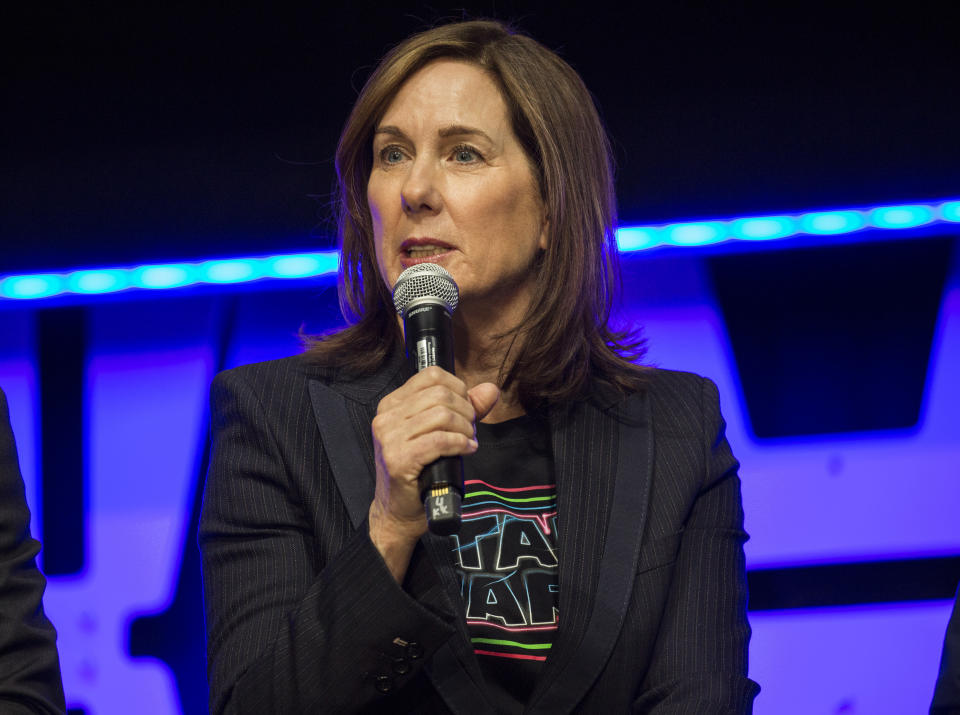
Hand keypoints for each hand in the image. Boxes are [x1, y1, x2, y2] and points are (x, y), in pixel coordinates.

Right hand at [368, 367, 498, 580]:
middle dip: (465, 411)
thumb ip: (464, 408)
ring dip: (464, 428)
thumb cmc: (419, 471)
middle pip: (440, 394)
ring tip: (467, 441)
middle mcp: (386, 417)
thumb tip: (490, 389)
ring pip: (442, 415)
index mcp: (391, 404)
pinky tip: (466, 450)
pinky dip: (460, 443)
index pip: (431, 375)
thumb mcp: (439, 432)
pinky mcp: (398, 459)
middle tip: (469, 429)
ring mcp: (389, 438)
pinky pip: (440, 440)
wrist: (398, 511)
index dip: (458, 388)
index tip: (466, 408)